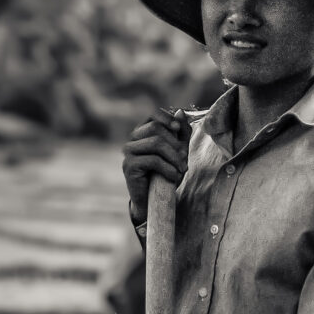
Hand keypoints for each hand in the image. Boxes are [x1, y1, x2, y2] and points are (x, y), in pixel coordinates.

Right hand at [123, 109, 189, 226]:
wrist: (153, 200)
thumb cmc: (165, 175)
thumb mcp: (177, 152)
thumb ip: (180, 133)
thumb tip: (180, 112)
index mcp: (143, 132)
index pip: (152, 115)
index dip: (167, 119)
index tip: (178, 129)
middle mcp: (133, 139)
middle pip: (155, 129)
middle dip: (175, 143)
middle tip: (184, 160)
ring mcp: (128, 152)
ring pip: (155, 143)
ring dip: (174, 158)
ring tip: (181, 170)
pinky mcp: (129, 165)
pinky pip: (153, 160)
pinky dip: (168, 169)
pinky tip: (173, 177)